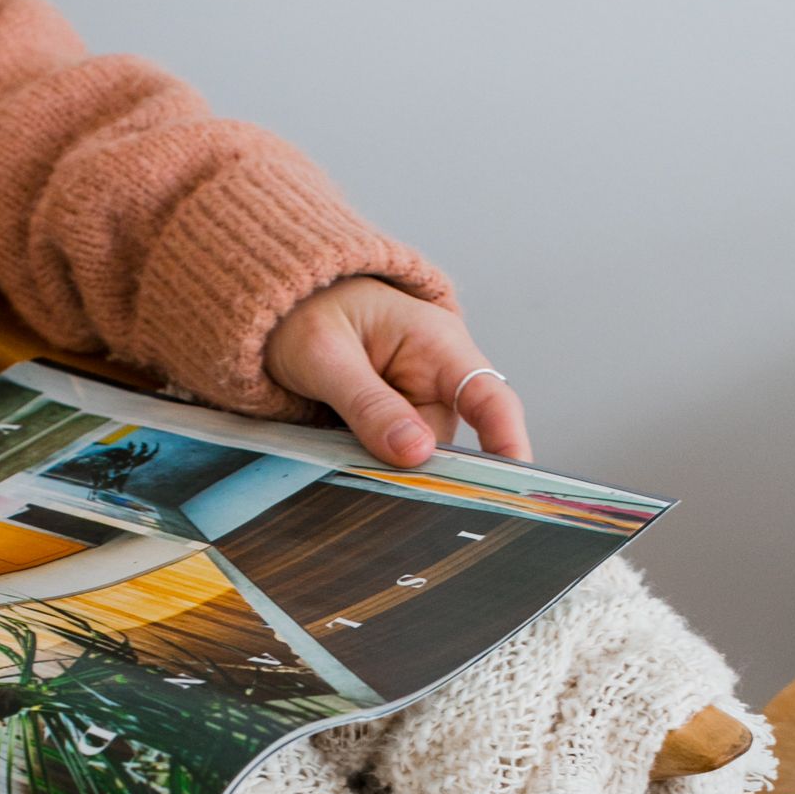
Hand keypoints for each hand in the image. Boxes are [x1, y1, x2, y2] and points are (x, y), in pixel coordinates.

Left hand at [263, 276, 530, 467]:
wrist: (283, 309)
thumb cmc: (307, 311)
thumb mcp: (326, 354)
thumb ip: (368, 404)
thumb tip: (416, 453)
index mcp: (438, 345)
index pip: (490, 399)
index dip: (508, 442)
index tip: (511, 485)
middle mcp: (438, 381)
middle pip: (445, 447)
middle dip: (416, 470)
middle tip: (370, 477)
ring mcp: (418, 407)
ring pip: (416, 461)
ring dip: (383, 469)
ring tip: (336, 449)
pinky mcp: (395, 429)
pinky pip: (392, 461)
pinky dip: (371, 467)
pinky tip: (341, 459)